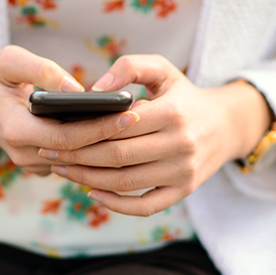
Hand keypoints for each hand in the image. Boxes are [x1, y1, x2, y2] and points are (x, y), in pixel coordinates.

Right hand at [0, 45, 139, 174]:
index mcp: (14, 130)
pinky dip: (96, 148)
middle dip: (111, 137)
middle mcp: (24, 154)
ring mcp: (34, 164)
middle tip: (144, 119)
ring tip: (140, 125)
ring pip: (79, 161)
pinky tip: (121, 132)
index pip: (65, 137)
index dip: (99, 128)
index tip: (129, 113)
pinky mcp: (43, 165)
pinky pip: (75, 161)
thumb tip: (78, 89)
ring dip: (107, 145)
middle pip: (77, 153)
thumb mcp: (9, 61)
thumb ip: (40, 69)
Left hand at [37, 54, 271, 214]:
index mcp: (172, 113)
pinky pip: (145, 207)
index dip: (82, 131)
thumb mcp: (163, 70)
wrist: (226, 125)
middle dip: (77, 157)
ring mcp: (182, 172)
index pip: (118, 126)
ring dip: (87, 179)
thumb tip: (94, 90)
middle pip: (116, 156)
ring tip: (63, 171)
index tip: (55, 131)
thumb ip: (129, 67)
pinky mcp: (183, 192)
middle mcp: (180, 144)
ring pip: (125, 182)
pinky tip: (93, 192)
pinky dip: (116, 204)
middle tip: (49, 154)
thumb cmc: (183, 95)